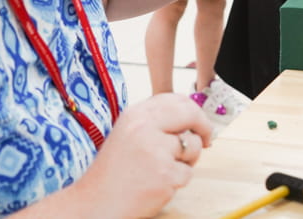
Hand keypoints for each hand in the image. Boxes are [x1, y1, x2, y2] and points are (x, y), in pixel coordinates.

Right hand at [72, 94, 211, 217]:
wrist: (95, 203)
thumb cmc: (114, 172)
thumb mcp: (128, 134)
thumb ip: (157, 122)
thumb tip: (193, 116)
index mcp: (135, 115)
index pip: (176, 100)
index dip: (193, 110)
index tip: (198, 122)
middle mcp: (145, 128)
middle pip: (191, 116)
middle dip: (204, 127)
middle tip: (207, 139)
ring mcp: (156, 151)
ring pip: (194, 147)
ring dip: (187, 160)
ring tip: (163, 169)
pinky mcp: (166, 174)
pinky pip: (187, 173)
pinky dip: (177, 181)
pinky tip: (157, 184)